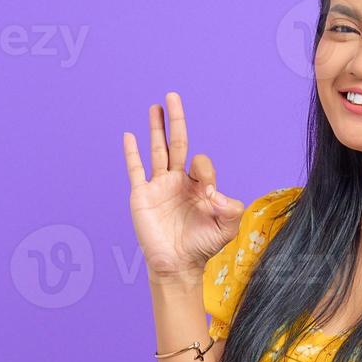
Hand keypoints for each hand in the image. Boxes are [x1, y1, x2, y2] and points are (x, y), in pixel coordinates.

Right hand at [122, 91, 245, 281]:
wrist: (178, 264)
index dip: (206, 172)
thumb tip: (214, 193)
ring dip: (155, 128)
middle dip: (177, 120)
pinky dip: (131, 152)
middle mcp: (179, 181)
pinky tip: (129, 135)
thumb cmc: (202, 246)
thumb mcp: (228, 226)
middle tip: (173, 96)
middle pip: (178, 143)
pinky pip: (135, 169)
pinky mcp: (142, 195)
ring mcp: (159, 186)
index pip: (202, 162)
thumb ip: (231, 207)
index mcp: (199, 185)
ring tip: (155, 107)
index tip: (209, 196)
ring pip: (157, 150)